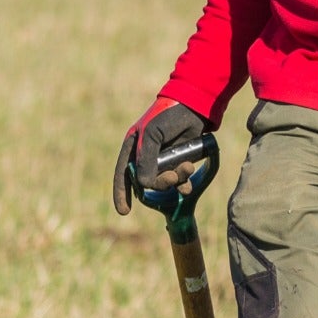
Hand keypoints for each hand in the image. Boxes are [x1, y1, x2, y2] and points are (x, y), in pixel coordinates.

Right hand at [111, 99, 217, 215]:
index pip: (123, 174)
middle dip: (160, 184)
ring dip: (176, 180)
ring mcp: (163, 158)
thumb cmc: (168, 117)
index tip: (124, 211)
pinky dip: (184, 181)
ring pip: (165, 181)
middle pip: (147, 181)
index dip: (121, 193)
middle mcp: (146, 155)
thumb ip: (145, 160)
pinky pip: (179, 178)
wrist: (195, 107)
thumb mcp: (151, 136)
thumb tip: (143, 184)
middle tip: (172, 178)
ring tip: (187, 168)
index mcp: (132, 147)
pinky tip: (190, 175)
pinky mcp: (179, 159)